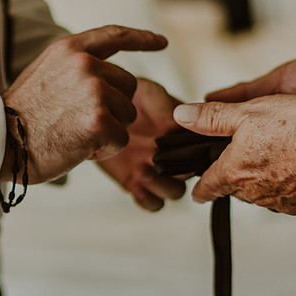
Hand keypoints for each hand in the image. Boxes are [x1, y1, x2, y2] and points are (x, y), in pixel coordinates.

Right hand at [3, 26, 168, 184]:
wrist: (0, 141)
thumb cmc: (20, 117)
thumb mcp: (45, 74)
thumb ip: (75, 68)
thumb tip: (106, 75)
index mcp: (70, 50)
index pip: (114, 36)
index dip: (141, 38)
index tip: (160, 42)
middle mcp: (85, 64)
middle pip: (128, 86)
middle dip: (114, 108)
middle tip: (80, 121)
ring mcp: (94, 91)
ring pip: (128, 114)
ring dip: (110, 130)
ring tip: (76, 134)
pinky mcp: (99, 120)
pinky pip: (122, 139)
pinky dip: (105, 150)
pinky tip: (79, 147)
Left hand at [98, 77, 187, 210]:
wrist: (95, 113)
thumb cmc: (125, 98)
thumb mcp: (146, 93)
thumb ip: (162, 106)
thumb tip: (174, 126)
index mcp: (182, 133)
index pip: (201, 148)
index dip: (195, 151)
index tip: (176, 145)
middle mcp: (173, 154)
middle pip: (190, 175)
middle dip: (177, 173)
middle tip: (154, 160)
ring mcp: (156, 170)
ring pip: (173, 191)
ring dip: (161, 186)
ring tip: (140, 171)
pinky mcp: (137, 182)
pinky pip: (152, 202)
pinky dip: (147, 199)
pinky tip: (136, 187)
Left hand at [172, 94, 295, 214]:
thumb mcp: (250, 112)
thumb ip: (213, 116)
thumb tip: (181, 115)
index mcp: (235, 173)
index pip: (208, 188)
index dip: (201, 189)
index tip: (197, 193)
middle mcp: (256, 194)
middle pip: (238, 188)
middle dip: (238, 176)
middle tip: (246, 158)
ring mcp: (284, 202)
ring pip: (265, 193)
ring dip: (267, 179)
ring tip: (279, 157)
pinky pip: (293, 197)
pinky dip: (294, 184)